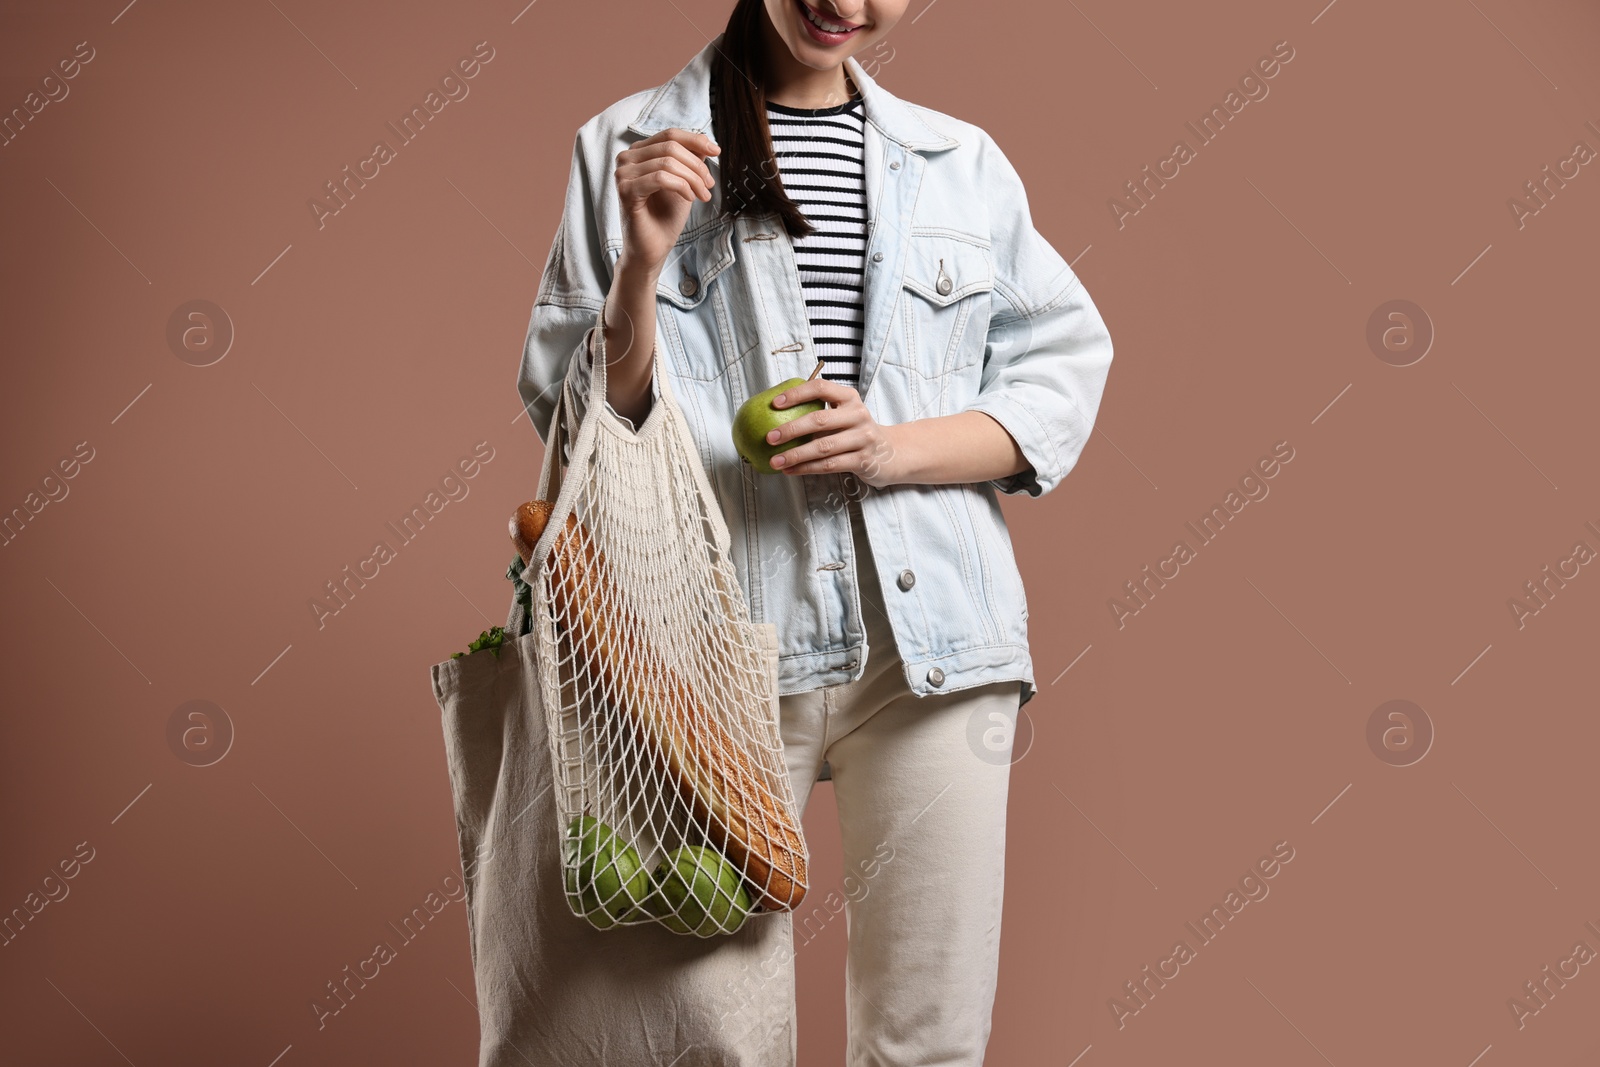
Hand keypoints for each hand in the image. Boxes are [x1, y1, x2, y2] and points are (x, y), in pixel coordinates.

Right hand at [614, 128, 718, 276]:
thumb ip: (690, 160)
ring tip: (703, 195)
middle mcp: (626, 158)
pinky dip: (681, 186)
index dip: (695, 140)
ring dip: (693, 179)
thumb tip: (705, 141)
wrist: (653, 249)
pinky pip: (660, 178)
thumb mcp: (684, 181)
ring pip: (668, 162)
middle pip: (670, 146)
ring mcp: (623, 174)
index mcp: (639, 152)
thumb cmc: (666, 217)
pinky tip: (689, 198)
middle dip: (697, 166)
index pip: (669, 134)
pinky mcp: (625, 190)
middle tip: (709, 185)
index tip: (716, 152)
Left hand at [765, 379, 899, 486]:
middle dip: (791, 429)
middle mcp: (857, 415)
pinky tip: (790, 470)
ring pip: (823, 447)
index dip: (797, 394)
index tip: (775, 403)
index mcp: (849, 398)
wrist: (891, 453)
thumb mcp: (844, 414)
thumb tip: (776, 414)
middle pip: (819, 420)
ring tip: (775, 461)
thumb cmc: (856, 432)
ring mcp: (862, 438)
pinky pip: (829, 465)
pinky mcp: (862, 460)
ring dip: (796, 455)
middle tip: (769, 437)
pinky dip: (807, 468)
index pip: (821, 388)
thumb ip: (820, 411)